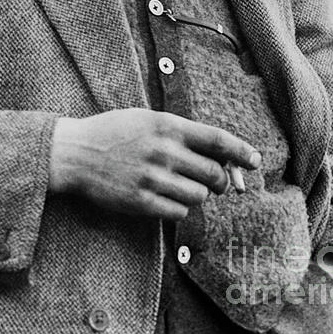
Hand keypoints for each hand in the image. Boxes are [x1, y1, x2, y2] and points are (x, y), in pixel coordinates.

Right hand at [48, 108, 260, 220]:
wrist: (76, 153)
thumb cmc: (115, 133)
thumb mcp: (149, 120)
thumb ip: (182, 135)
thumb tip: (221, 158)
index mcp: (167, 125)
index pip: (217, 139)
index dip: (242, 151)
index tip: (256, 160)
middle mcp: (164, 151)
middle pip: (214, 173)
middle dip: (221, 180)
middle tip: (215, 182)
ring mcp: (152, 178)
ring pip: (200, 196)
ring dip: (198, 195)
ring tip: (181, 187)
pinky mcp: (141, 202)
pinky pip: (179, 213)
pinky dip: (179, 209)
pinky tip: (166, 198)